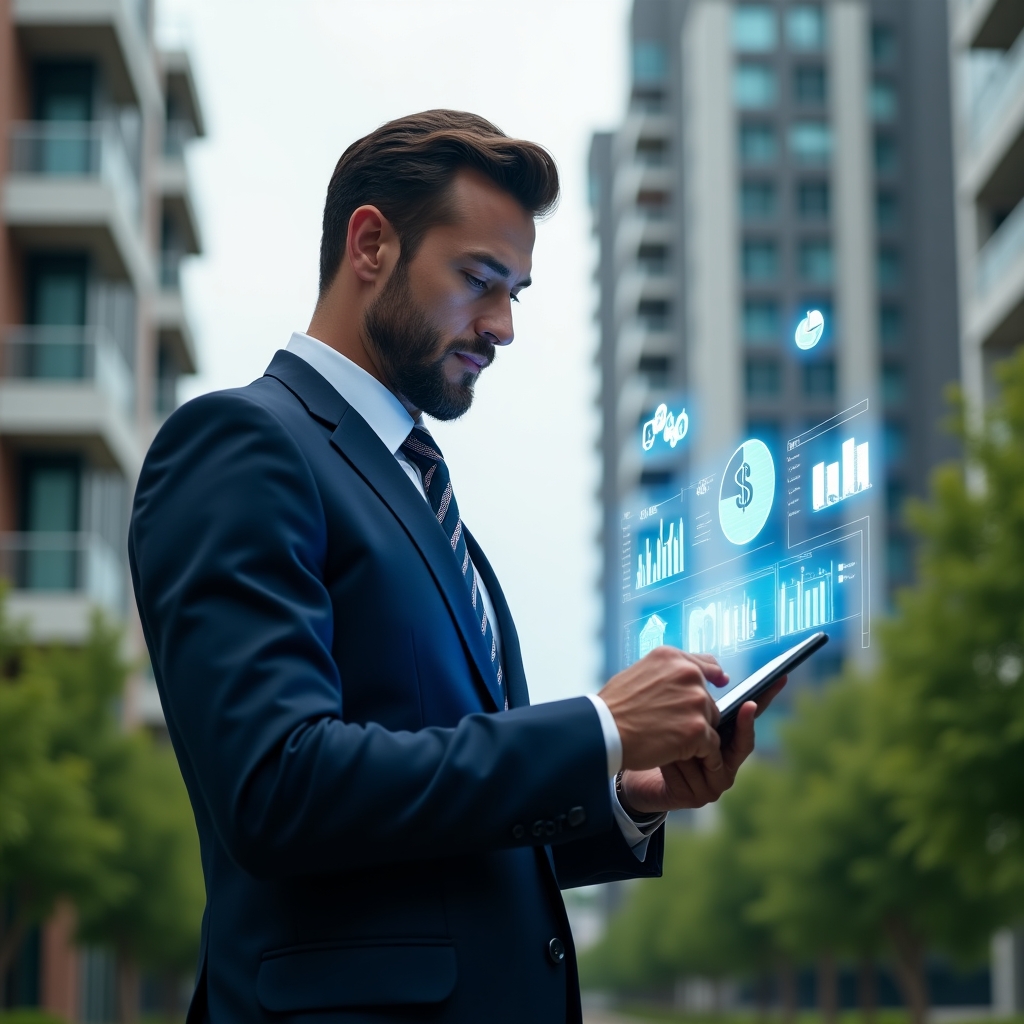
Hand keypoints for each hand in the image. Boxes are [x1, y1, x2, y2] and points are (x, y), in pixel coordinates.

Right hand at [598, 647, 728, 772]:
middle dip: (694, 714)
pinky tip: (681, 756)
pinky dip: (700, 755)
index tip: (720, 682)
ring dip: (696, 734)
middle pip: (708, 700)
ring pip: (710, 723)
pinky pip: (710, 746)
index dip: (712, 676)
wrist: (602, 730)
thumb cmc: (614, 706)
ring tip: (668, 740)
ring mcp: (695, 701)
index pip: (705, 664)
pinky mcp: (697, 728)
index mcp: (671, 657)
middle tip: (668, 727)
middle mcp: (687, 673)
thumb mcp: (638, 673)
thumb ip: (667, 673)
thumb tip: (692, 673)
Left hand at [617, 676, 786, 814]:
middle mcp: (726, 761)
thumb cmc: (653, 732)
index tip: (777, 679)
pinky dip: (679, 764)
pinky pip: (696, 777)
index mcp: (723, 737)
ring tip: (666, 734)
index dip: (764, 699)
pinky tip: (664, 758)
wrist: (629, 763)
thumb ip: (697, 695)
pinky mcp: (699, 797)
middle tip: (728, 711)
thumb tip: (717, 672)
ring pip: (713, 758)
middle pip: (740, 742)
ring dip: (689, 746)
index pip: (748, 715)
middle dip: (728, 727)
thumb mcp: (675, 709)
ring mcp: (715, 782)